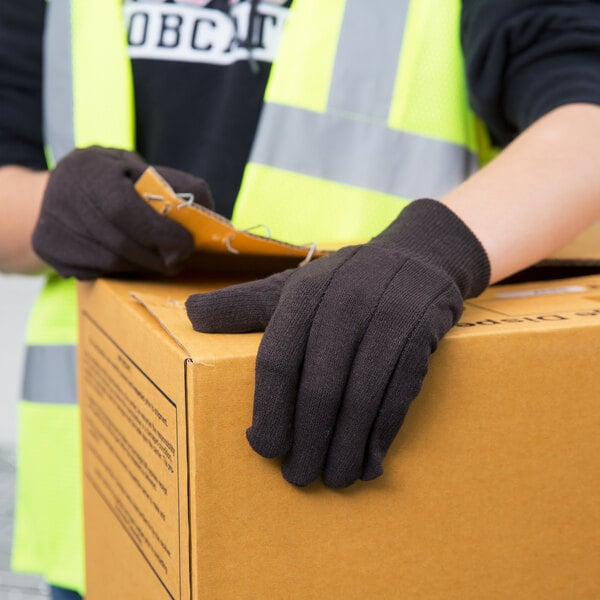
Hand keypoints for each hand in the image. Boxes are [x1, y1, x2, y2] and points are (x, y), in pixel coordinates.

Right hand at [32, 146, 213, 278]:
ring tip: (158, 259)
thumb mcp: (145, 170)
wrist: (60, 189)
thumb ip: (180, 187)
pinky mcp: (49, 252)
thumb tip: (216, 220)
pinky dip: (121, 270)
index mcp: (89, 172)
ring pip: (111, 263)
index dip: (160, 233)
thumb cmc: (114, 178)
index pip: (124, 210)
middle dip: (158, 256)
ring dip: (143, 266)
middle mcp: (62, 199)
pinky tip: (130, 258)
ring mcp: (52, 228)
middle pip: (120, 244)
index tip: (186, 246)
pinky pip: (96, 272)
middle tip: (179, 259)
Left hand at [185, 200, 489, 487]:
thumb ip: (244, 304)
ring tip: (336, 479)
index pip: (277, 362)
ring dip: (346, 448)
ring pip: (361, 398)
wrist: (417, 254)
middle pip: (319, 389)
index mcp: (303, 294)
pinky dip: (382, 433)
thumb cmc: (343, 282)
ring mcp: (386, 318)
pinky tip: (371, 459)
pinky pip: (399, 393)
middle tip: (299, 477)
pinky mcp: (421, 333)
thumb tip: (189, 314)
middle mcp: (343, 304)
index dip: (269, 412)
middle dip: (308, 442)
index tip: (264, 449)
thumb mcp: (293, 286)